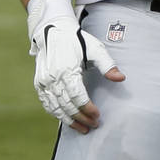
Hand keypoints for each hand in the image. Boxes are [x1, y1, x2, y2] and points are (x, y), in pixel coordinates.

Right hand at [27, 0, 123, 130]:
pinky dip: (57, 114)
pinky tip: (67, 120)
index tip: (98, 116)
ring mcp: (43, 82)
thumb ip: (108, 65)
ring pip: (55, 108)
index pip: (78, 97)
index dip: (88, 109)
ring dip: (69, 121)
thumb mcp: (95, 48)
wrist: (52, 31)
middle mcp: (52, 78)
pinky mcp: (38, 84)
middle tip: (94, 125)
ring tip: (83, 128)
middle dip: (81, 118)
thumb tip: (121, 78)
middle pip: (67, 106)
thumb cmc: (77, 40)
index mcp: (67, 70)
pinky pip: (47, 104)